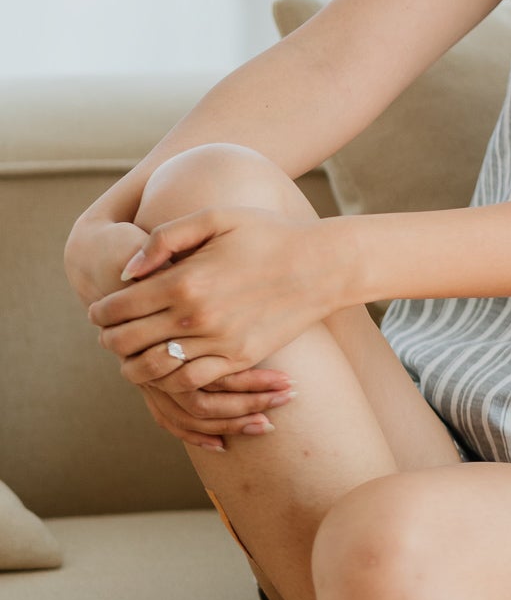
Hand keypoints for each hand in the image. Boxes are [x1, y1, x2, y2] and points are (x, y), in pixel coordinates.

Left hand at [71, 215, 295, 447]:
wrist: (322, 265)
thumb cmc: (267, 232)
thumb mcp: (215, 217)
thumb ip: (164, 238)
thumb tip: (127, 270)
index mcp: (184, 280)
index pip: (119, 308)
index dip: (100, 312)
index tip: (99, 310)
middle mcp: (197, 317)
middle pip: (128, 344)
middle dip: (109, 340)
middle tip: (108, 334)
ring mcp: (219, 343)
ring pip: (155, 370)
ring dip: (133, 366)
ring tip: (130, 357)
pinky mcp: (239, 359)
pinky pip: (191, 383)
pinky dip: (170, 381)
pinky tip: (167, 368)